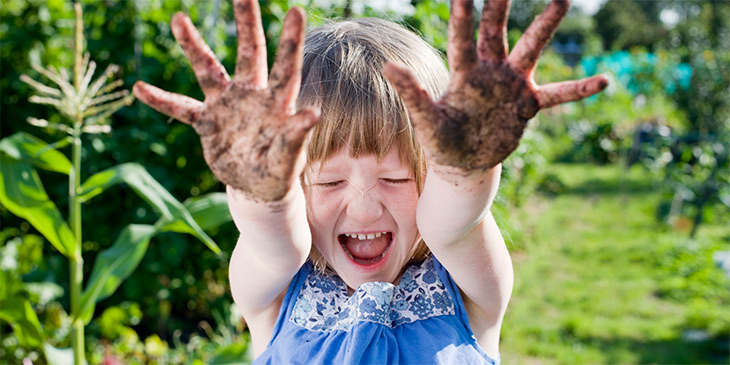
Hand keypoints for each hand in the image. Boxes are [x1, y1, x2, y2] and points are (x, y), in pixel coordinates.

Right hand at [133, 0, 318, 201]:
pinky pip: (180, 108)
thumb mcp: (287, 159)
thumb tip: (314, 113)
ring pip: (208, 70)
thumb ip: (295, 137)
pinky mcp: (207, 122)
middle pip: (248, 53)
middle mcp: (251, 96)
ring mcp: (227, 106)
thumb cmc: (278, 171)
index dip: (289, 42)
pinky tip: (139, 88)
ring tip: (179, 19)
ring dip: (194, 47)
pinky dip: (161, 100)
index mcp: (276, 103)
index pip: (285, 68)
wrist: (258, 187)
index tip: (295, 11)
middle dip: (246, 23)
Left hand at [385, 0, 607, 172]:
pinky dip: (579, 89)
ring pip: (531, 49)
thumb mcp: (427, 120)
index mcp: (463, 74)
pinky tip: (604, 81)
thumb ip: (413, 93)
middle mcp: (489, 72)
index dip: (463, 15)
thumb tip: (388, 66)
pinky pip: (558, 94)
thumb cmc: (441, 140)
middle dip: (500, 5)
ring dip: (544, 26)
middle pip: (497, 31)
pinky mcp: (527, 105)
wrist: (463, 163)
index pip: (462, 39)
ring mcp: (511, 86)